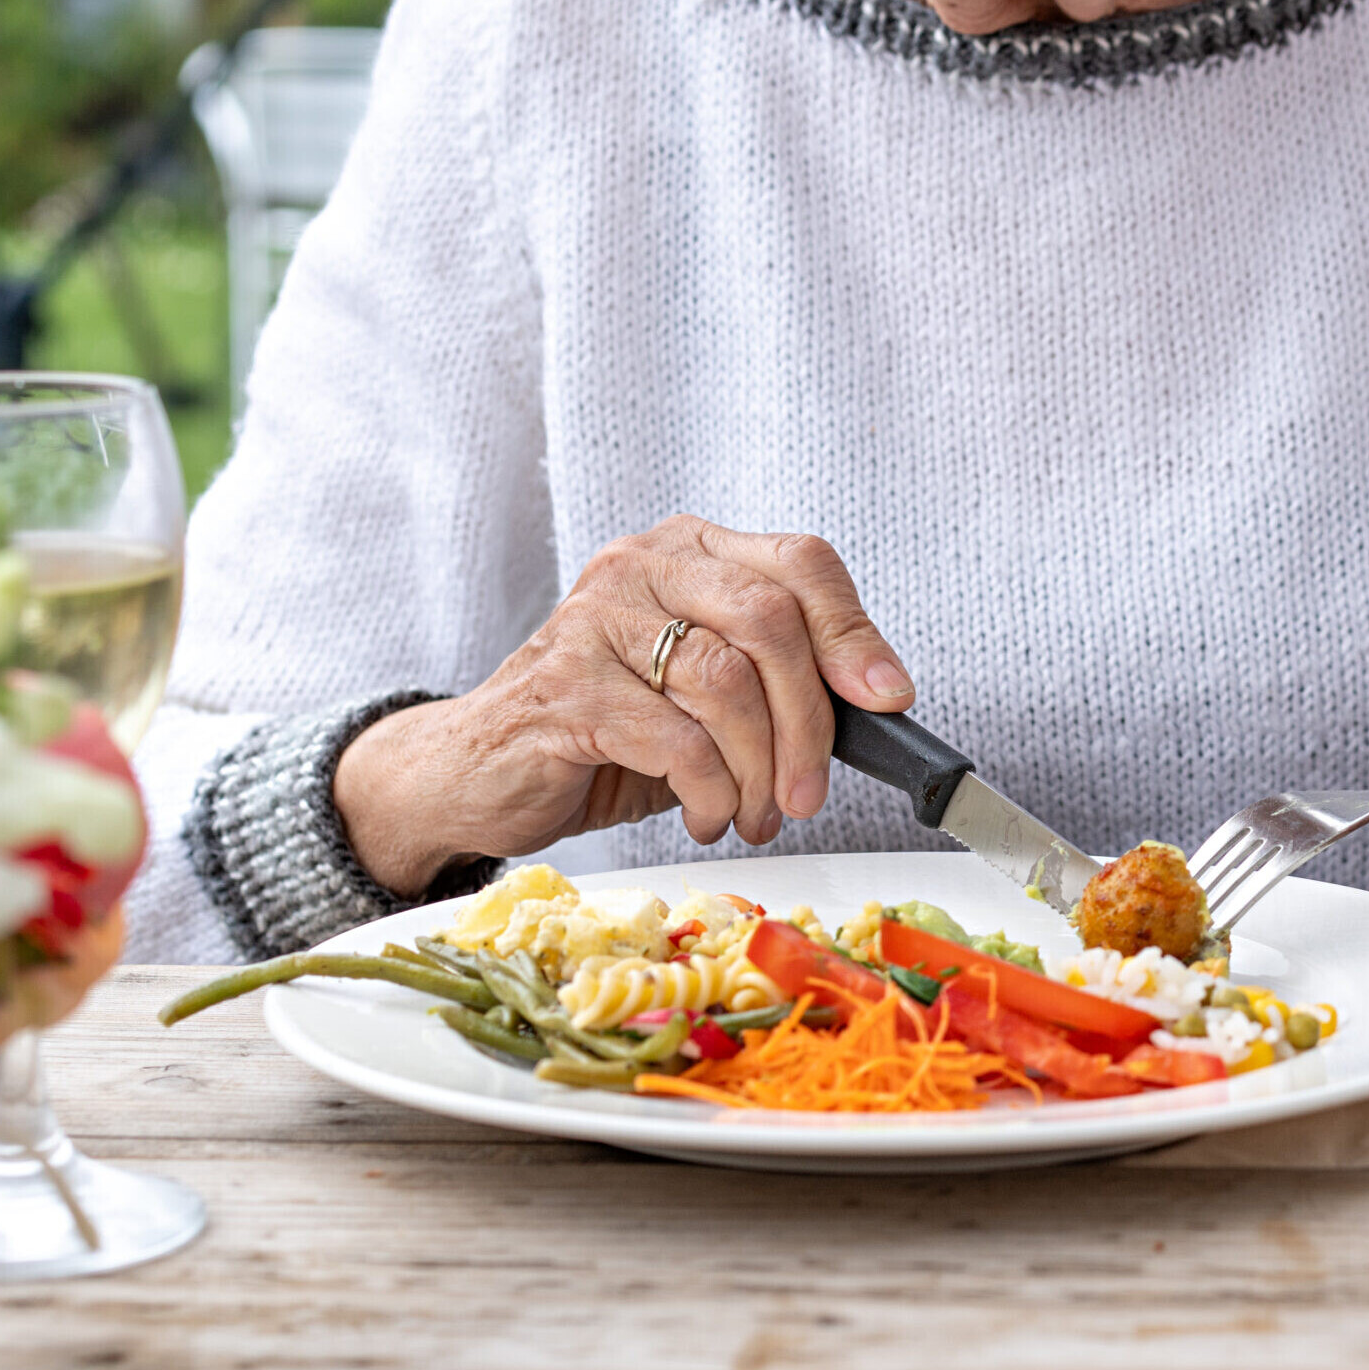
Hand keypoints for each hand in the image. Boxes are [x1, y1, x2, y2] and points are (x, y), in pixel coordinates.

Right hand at [334, 516, 913, 895]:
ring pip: (724, 683)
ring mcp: (595, 622)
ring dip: (759, 770)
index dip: (854, 633)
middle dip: (809, 723)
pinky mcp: (565, 689)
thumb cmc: (607, 732)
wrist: (480, 772)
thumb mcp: (706, 694)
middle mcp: (643, 568)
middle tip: (809, 792)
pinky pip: (674, 739)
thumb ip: (776, 681)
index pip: (799, 564)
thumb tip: (875, 706)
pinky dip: (710, 791)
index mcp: (689, 554)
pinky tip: (707, 815)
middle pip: (768, 621)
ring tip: (752, 813)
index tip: (889, 699)